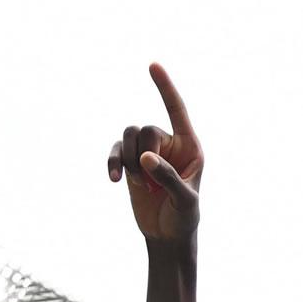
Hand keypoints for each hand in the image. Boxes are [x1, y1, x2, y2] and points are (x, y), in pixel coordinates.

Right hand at [108, 64, 201, 242]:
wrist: (167, 236)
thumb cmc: (183, 218)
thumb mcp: (184, 200)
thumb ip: (169, 178)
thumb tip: (146, 158)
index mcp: (189, 147)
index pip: (177, 111)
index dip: (165, 88)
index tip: (153, 65)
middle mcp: (168, 144)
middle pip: (145, 128)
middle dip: (142, 154)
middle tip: (150, 183)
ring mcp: (148, 152)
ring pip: (128, 135)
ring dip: (128, 159)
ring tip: (140, 186)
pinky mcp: (131, 163)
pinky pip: (116, 149)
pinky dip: (113, 162)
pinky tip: (115, 180)